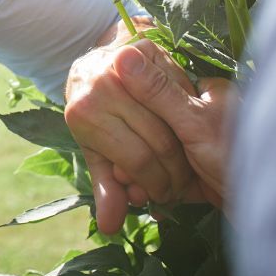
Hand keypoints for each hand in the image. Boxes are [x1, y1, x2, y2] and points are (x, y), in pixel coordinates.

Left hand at [65, 38, 197, 233]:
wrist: (89, 67)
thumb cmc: (93, 118)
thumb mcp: (95, 153)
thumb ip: (105, 188)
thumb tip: (109, 227)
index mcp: (85, 114)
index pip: (137, 159)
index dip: (156, 184)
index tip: (165, 197)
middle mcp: (102, 87)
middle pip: (159, 141)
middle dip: (174, 172)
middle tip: (179, 186)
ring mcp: (123, 65)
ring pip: (173, 117)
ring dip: (187, 145)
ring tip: (187, 165)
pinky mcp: (143, 48)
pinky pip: (180, 89)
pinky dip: (189, 109)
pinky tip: (190, 128)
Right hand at [111, 43, 234, 211]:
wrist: (269, 211)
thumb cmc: (236, 157)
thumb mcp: (192, 121)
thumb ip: (157, 91)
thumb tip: (122, 54)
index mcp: (208, 93)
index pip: (160, 89)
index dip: (136, 108)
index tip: (118, 127)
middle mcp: (206, 117)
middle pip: (157, 126)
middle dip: (140, 151)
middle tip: (123, 172)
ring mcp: (203, 149)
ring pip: (162, 155)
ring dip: (147, 174)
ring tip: (137, 191)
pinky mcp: (202, 178)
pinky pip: (172, 179)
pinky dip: (160, 189)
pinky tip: (149, 200)